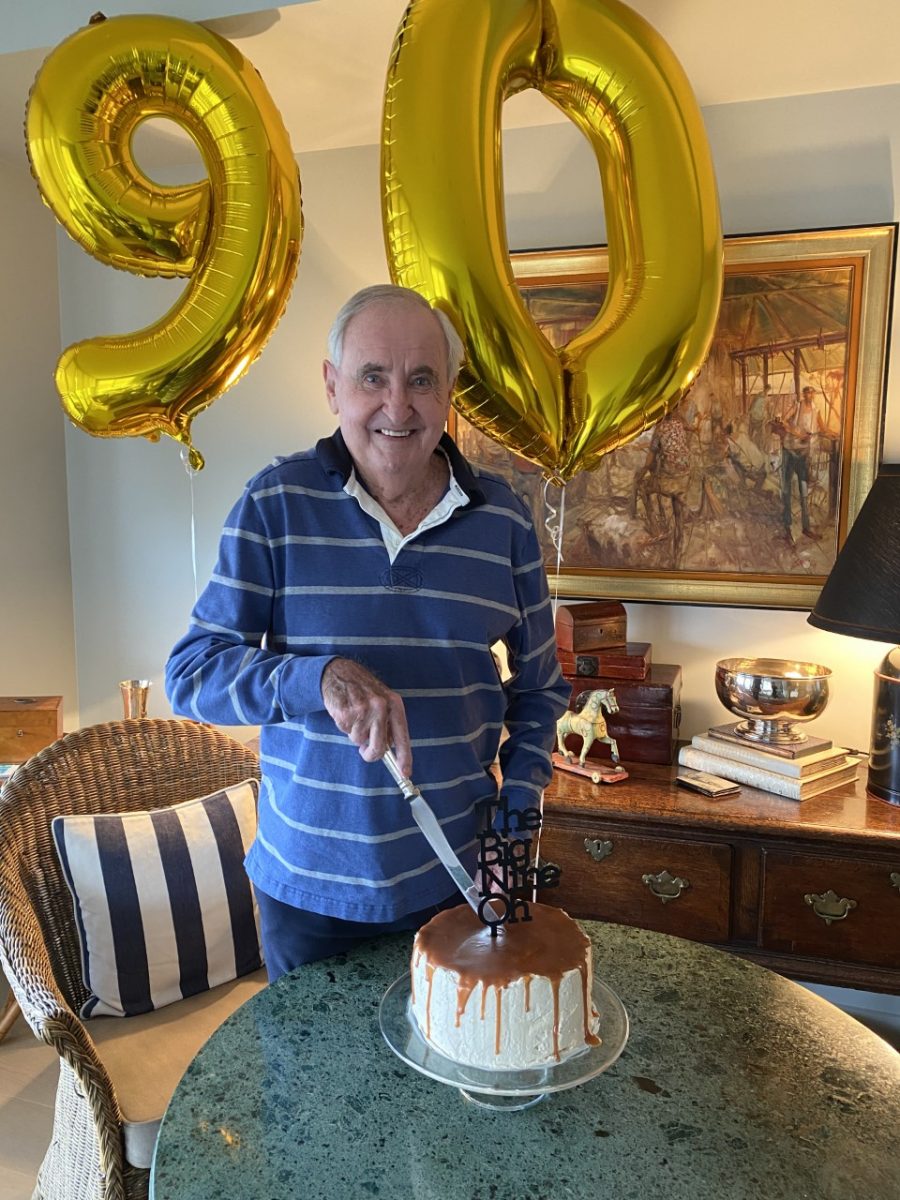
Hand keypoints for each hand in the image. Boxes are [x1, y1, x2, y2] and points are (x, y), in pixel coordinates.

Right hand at [321, 658, 411, 775]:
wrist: (340, 672)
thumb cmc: (363, 691)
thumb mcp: (382, 701)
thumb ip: (387, 724)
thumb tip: (387, 751)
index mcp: (394, 704)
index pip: (402, 736)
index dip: (404, 757)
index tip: (405, 773)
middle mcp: (381, 707)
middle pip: (379, 747)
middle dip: (370, 753)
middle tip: (364, 750)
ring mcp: (363, 709)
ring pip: (359, 740)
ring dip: (355, 733)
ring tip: (354, 715)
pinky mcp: (345, 712)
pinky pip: (345, 731)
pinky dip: (344, 726)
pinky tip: (345, 711)